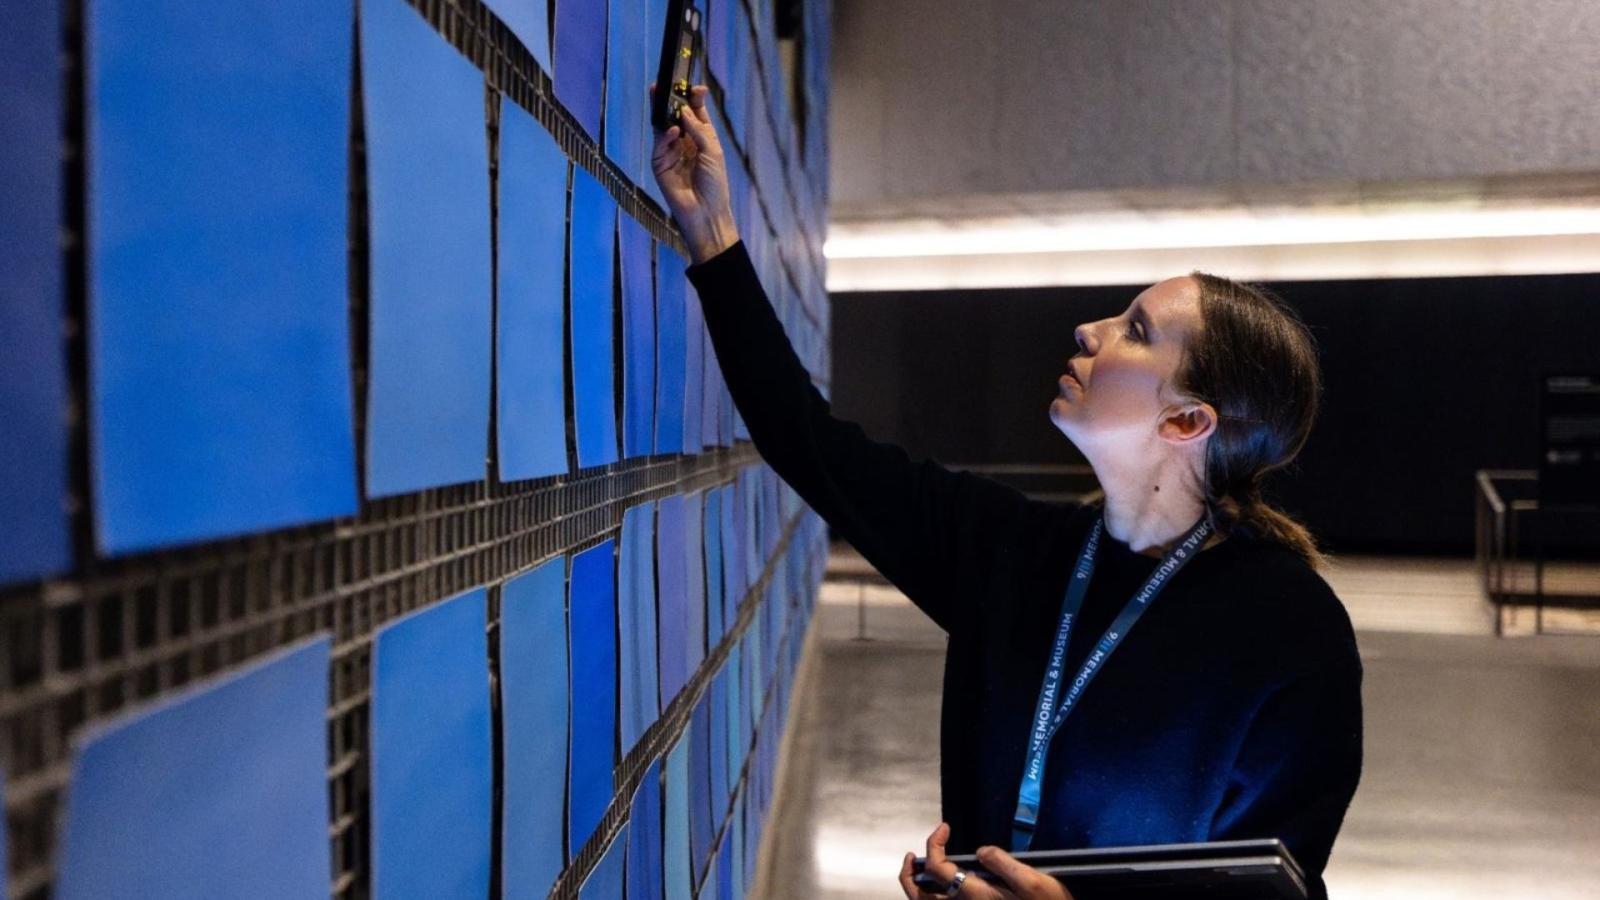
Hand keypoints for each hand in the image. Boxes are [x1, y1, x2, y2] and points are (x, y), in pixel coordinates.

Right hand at [648, 81, 738, 263]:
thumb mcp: (713, 151)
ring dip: (662, 111)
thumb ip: (699, 129)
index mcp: (701, 137)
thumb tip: (683, 110)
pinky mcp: (660, 164)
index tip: (696, 87)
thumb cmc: (715, 184)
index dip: (694, 99)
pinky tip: (673, 131)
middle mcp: (684, 142)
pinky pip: (660, 144)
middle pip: (674, 115)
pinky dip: (665, 135)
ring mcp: (670, 152)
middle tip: (666, 82)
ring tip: (662, 94)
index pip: (695, 112)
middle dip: (670, 99)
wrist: (706, 212)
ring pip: (662, 126)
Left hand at [897, 823, 1074, 899]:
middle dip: (908, 873)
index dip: (934, 843)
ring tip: (917, 869)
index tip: (945, 827)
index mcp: (974, 895)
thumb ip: (1004, 863)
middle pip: (919, 895)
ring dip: (915, 888)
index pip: (937, 867)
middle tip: (911, 854)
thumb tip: (980, 850)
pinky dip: (931, 898)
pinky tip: (940, 887)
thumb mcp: (1033, 882)